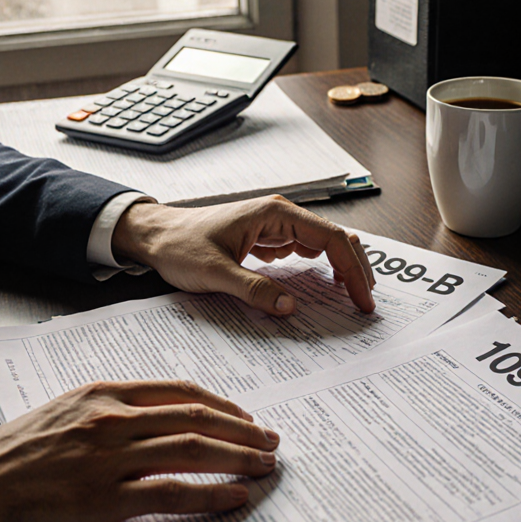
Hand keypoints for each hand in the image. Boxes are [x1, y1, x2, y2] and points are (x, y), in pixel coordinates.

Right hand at [0, 380, 279, 521]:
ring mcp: (111, 458)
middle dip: (243, 429)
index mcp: (105, 394)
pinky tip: (234, 496)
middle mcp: (113, 420)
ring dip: (238, 457)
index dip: (222, 404)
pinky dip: (212, 494)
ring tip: (264, 464)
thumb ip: (110, 408)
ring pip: (194, 449)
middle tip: (271, 440)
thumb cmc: (14, 452)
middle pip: (197, 417)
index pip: (181, 392)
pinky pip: (173, 492)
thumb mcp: (64, 410)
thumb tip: (157, 417)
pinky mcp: (106, 498)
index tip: (245, 416)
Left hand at [112, 195, 375, 315]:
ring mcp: (276, 226)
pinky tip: (326, 288)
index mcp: (274, 213)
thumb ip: (253, 290)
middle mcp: (281, 215)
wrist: (154, 235)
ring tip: (354, 296)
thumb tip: (290, 308)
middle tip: (366, 302)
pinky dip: (321, 270)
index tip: (362, 299)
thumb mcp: (214, 273)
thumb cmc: (180, 246)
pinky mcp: (268, 239)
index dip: (352, 270)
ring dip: (341, 268)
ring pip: (324, 245)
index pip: (330, 239)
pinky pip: (305, 252)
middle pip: (335, 239)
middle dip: (355, 268)